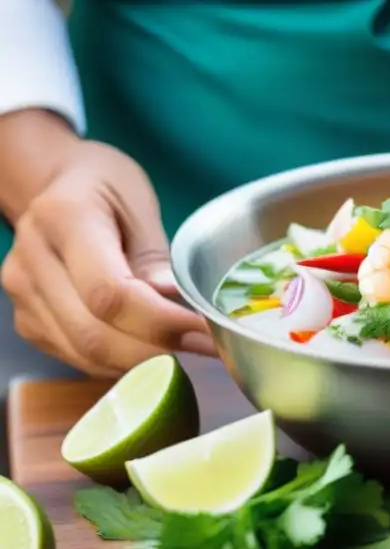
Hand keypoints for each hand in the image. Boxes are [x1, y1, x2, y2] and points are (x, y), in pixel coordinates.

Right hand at [1, 141, 215, 376]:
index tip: (206, 331)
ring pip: (85, 353)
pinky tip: (152, 348)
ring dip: (142, 363)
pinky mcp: (28, 320)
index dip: (161, 322)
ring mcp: (23, 296)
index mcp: (63, 219)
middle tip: (207, 347)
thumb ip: (154, 255)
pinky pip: (77, 357)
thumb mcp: (139, 202)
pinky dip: (120, 362)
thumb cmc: (106, 188)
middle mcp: (30, 262)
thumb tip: (173, 301)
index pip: (109, 293)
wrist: (56, 186)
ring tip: (187, 348)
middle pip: (94, 333)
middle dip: (157, 350)